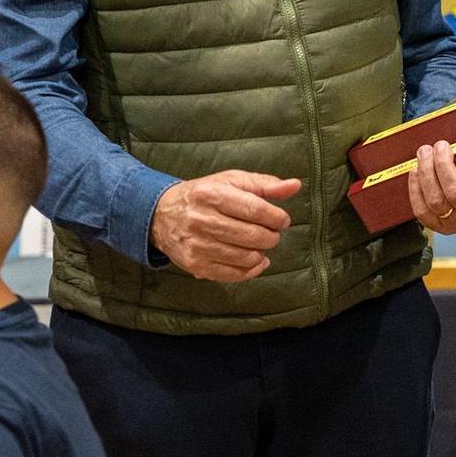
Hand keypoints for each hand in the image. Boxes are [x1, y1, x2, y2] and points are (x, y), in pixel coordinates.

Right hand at [151, 170, 301, 281]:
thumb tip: (294, 186)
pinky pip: (235, 274)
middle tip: (270, 232)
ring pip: (247, 257)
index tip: (281, 220)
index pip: (257, 210)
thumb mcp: (230, 181)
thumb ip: (264, 184)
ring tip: (258, 244)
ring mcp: (197, 245)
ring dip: (261, 253)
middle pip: (254, 236)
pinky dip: (252, 269)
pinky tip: (254, 260)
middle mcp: (201, 220)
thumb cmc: (202, 196)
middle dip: (271, 236)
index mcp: (211, 194)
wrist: (161, 215)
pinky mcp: (196, 265)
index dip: (277, 218)